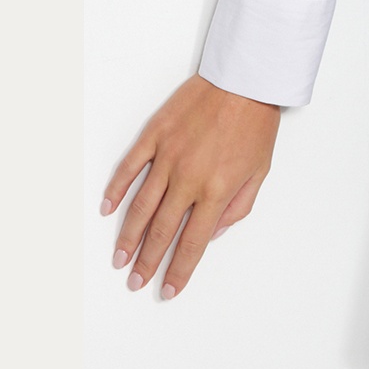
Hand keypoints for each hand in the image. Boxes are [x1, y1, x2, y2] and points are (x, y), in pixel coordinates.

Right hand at [101, 75, 280, 298]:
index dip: (179, 270)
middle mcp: (188, 178)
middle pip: (161, 230)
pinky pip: (130, 167)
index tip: (167, 289)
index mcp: (217, 190)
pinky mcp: (155, 135)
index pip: (193, 242)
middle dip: (147, 261)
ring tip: (119, 259)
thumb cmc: (256, 124)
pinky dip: (116, 190)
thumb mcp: (260, 171)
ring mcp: (168, 156)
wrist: (246, 80)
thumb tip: (212, 233)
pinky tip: (107, 210)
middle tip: (135, 281)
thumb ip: (237, 207)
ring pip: (140, 205)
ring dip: (127, 236)